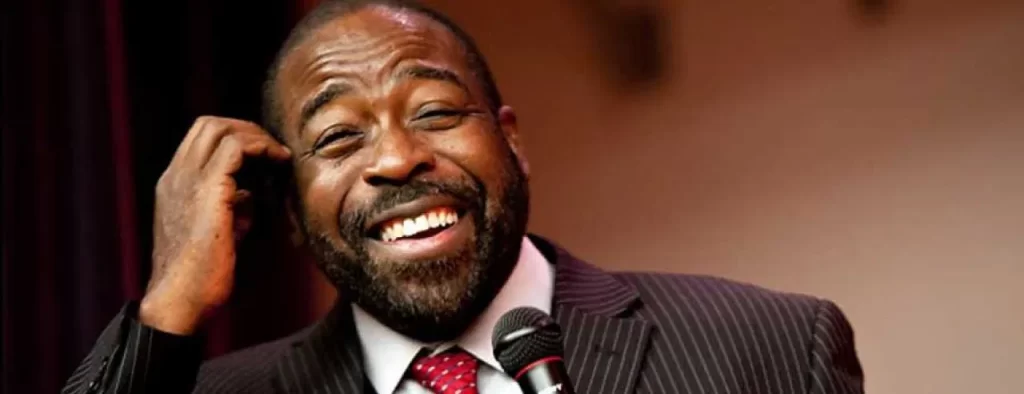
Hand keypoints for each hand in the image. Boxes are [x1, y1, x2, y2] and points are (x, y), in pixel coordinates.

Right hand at [139, 116, 290, 334]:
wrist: (178, 301)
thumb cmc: (199, 275)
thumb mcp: (216, 232)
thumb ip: (230, 208)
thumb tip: (250, 195)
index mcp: (173, 185)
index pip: (199, 139)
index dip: (235, 138)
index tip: (262, 155)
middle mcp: (175, 177)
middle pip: (208, 124)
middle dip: (247, 129)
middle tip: (273, 149)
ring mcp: (187, 181)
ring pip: (218, 128)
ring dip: (256, 135)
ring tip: (279, 154)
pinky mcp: (208, 192)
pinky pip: (234, 148)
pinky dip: (260, 146)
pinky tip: (278, 161)